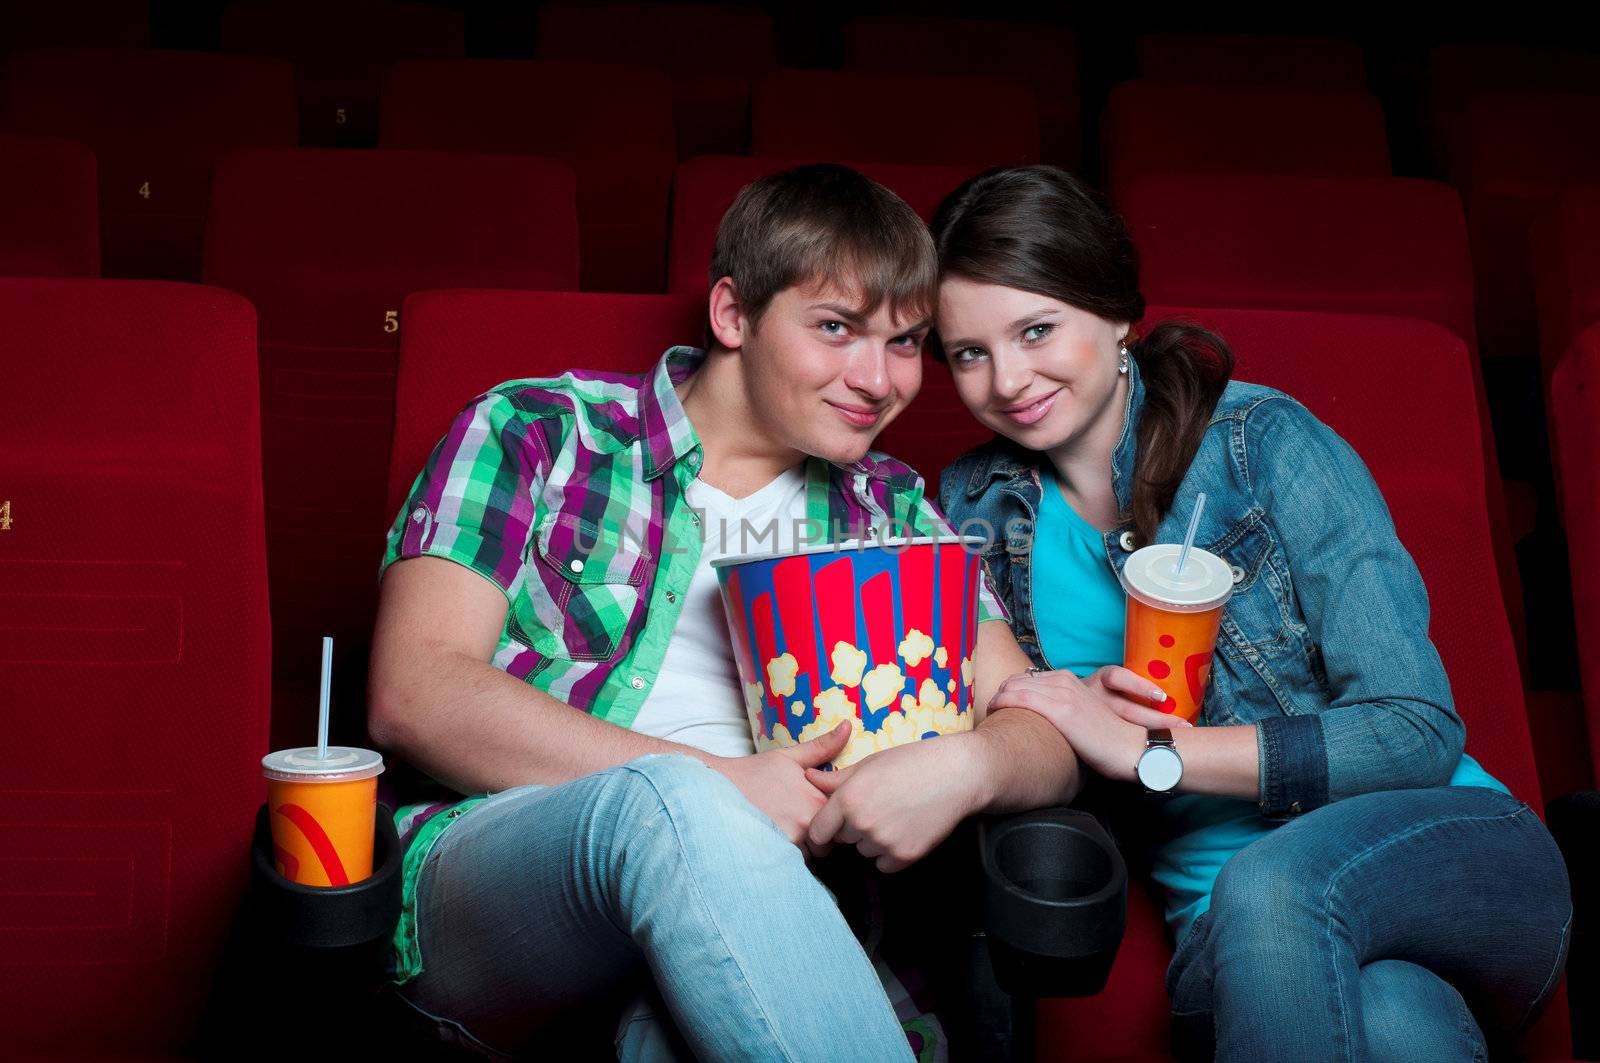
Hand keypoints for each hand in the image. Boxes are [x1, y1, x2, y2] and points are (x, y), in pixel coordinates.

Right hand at [711, 721, 849, 846]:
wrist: (715, 789)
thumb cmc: (753, 774)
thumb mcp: (788, 758)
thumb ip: (821, 747)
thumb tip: (847, 726)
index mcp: (816, 798)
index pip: (842, 818)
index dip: (833, 817)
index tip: (816, 811)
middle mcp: (808, 822)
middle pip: (830, 842)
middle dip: (820, 837)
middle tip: (798, 823)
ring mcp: (791, 841)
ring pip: (812, 857)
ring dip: (804, 850)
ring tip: (785, 833)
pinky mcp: (775, 855)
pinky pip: (793, 866)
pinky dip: (788, 859)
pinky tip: (776, 843)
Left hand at [804, 734, 988, 871]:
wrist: (956, 774)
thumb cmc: (911, 762)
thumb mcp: (869, 764)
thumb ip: (835, 779)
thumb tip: (808, 779)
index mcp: (848, 798)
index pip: (818, 831)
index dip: (823, 829)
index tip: (831, 827)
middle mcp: (862, 823)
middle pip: (843, 839)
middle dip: (853, 828)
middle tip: (876, 807)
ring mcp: (884, 842)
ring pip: (865, 851)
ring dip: (873, 840)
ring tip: (895, 814)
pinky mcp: (905, 856)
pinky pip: (885, 864)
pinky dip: (891, 853)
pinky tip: (906, 828)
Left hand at [988, 668, 1175, 782]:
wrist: (1131, 748)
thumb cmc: (1108, 740)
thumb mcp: (1084, 717)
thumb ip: (1064, 711)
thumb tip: (1043, 724)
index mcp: (1071, 680)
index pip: (1028, 677)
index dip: (1009, 689)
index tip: (998, 704)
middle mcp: (1066, 682)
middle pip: (1018, 680)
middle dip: (999, 692)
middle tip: (989, 709)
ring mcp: (1063, 694)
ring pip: (1016, 686)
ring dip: (997, 697)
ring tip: (988, 711)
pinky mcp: (1061, 710)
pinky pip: (1022, 698)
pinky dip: (1003, 702)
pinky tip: (994, 711)